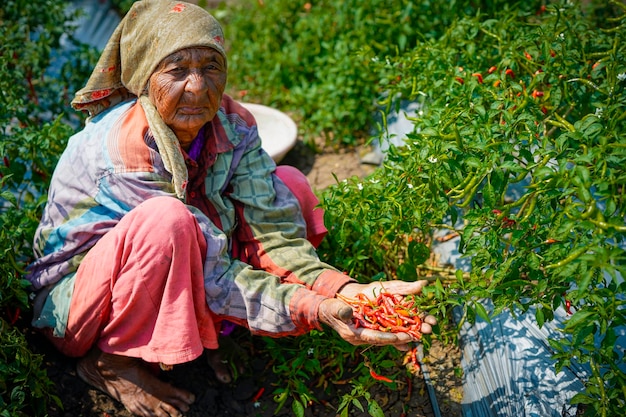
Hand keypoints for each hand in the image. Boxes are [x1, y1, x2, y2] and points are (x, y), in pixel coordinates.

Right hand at [318, 280, 436, 350]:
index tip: (401, 337)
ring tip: (418, 334)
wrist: (328, 310)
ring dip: (402, 335)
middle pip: (384, 339)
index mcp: (353, 334)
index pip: (373, 337)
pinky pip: (386, 331)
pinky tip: (411, 330)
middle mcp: (362, 336)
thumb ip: (341, 311)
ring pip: (387, 336)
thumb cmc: (330, 308)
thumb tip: (348, 311)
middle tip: (416, 336)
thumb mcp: (334, 308)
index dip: (387, 338)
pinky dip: (397, 331)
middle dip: (400, 338)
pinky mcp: (370, 329)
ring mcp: (367, 333)